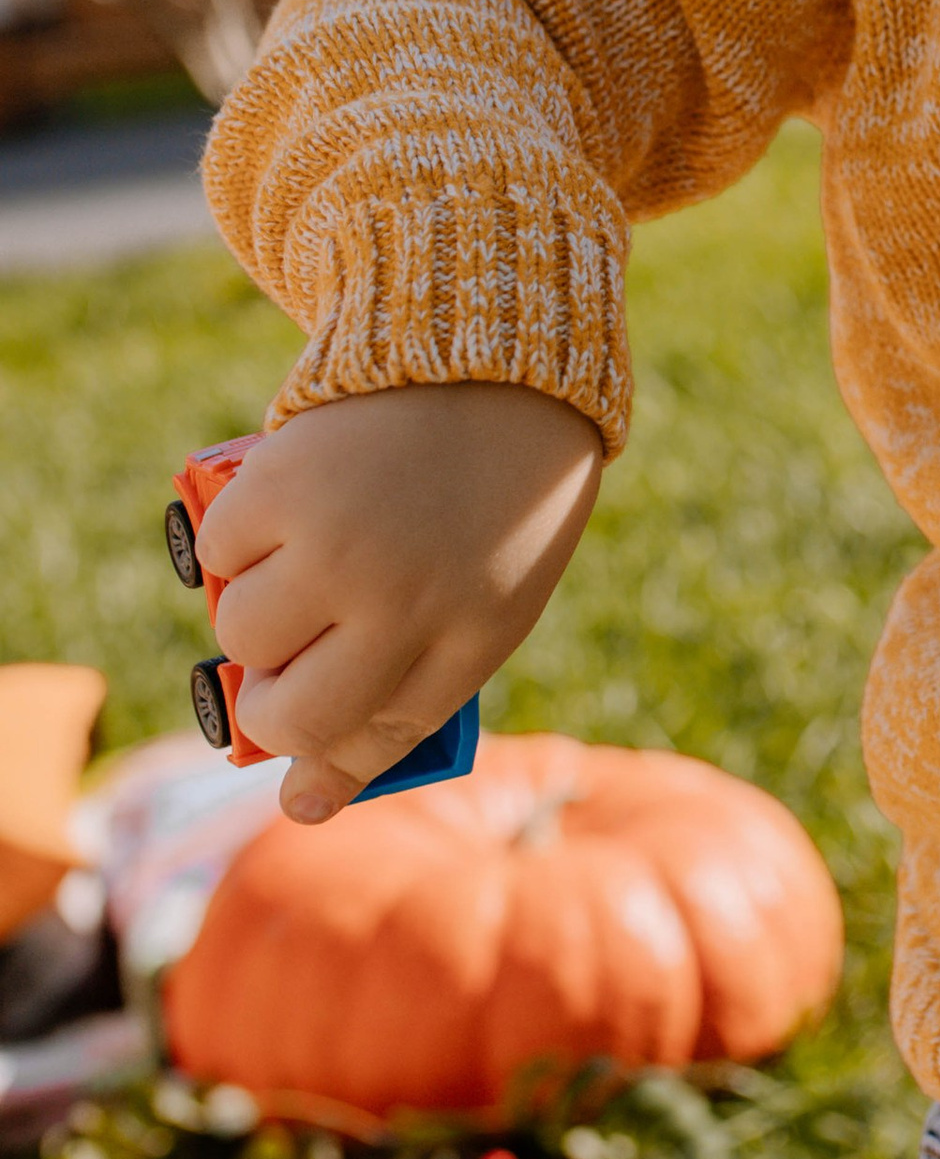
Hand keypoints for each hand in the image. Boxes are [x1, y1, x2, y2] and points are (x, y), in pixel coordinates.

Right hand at [192, 383, 601, 821]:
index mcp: (472, 635)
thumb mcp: (495, 591)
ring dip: (253, 612)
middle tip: (279, 672)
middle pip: (293, 713)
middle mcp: (403, 603)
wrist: (502, 355)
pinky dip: (235, 536)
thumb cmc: (501, 492)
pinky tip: (285, 506)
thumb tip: (300, 802)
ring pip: (244, 633)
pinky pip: (219, 550)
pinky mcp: (285, 485)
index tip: (300, 792)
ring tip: (299, 561)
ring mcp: (340, 545)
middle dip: (271, 707)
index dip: (330, 770)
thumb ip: (418, 682)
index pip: (381, 737)